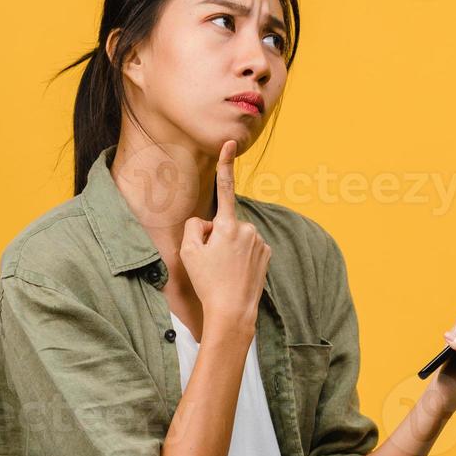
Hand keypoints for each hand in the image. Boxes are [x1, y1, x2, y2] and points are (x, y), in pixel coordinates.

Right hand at [178, 140, 270, 332]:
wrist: (233, 311)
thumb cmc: (208, 282)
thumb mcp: (189, 252)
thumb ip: (194, 228)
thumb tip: (207, 224)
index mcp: (227, 226)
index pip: (225, 188)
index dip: (226, 164)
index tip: (230, 143)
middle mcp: (248, 229)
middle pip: (224, 223)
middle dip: (216, 236)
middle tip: (211, 262)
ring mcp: (260, 242)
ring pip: (237, 237)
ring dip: (229, 248)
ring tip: (224, 271)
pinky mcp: (267, 253)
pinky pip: (248, 247)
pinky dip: (241, 256)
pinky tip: (236, 273)